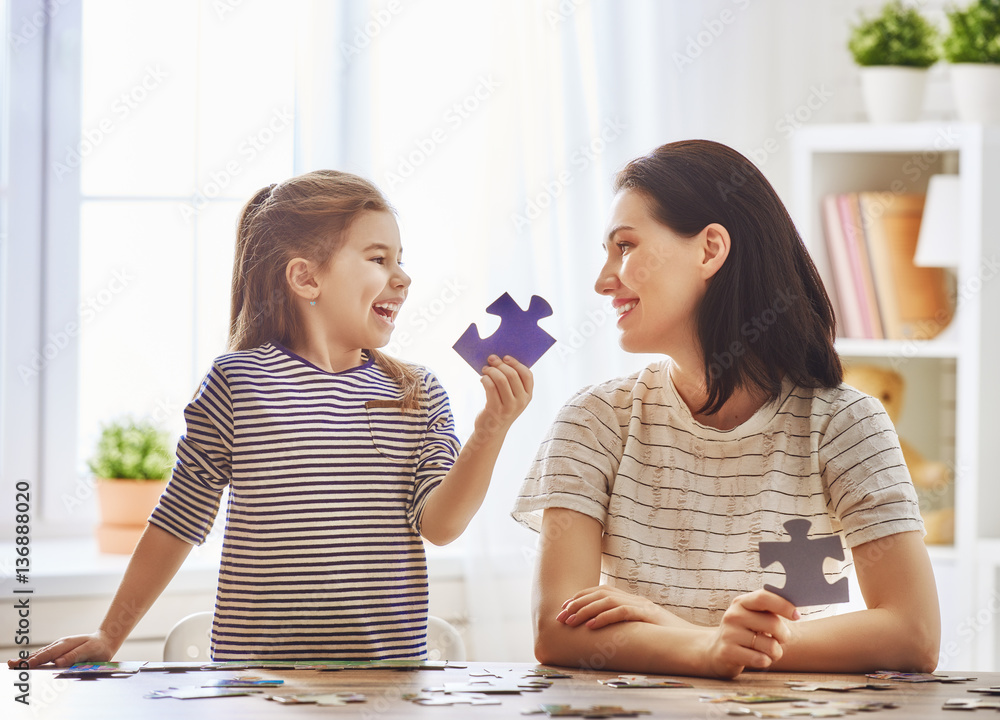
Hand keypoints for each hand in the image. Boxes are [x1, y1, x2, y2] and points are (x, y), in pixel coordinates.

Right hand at [7, 632, 115, 668]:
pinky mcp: (59, 651)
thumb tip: (58, 662)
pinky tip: (27, 663)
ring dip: (27, 659)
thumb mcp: (89, 650)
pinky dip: (35, 659)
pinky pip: (45, 655)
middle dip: (26, 660)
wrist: (104, 641)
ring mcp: (59, 647)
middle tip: (11, 665)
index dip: (37, 660)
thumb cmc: (98, 647)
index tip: (26, 665)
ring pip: (41, 654)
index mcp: (66, 644)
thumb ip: (74, 655)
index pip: (49, 654)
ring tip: (13, 664)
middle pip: (41, 653)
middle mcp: (60, 645)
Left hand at [474, 355, 532, 437]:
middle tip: (491, 359)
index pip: (527, 375)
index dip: (516, 363)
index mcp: (528, 396)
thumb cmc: (501, 408)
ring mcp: (509, 407)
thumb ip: (511, 382)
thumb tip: (501, 359)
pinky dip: (485, 379)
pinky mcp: (496, 410)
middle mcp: (521, 402)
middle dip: (500, 364)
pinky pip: (490, 387)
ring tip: (485, 369)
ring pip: (501, 379)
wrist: (491, 431)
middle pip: (512, 375)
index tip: (505, 357)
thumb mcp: (511, 397)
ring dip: (491, 370)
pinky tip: (482, 378)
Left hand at [556, 585, 673, 629]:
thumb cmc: (666, 640)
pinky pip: (622, 613)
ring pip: (607, 601)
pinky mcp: (649, 616)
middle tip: (560, 616)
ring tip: (570, 621)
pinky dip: (604, 618)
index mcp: (633, 601)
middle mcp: (636, 600)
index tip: (564, 607)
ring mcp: (643, 606)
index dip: (581, 597)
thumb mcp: (642, 631)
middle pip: (600, 594)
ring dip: (585, 611)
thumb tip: (601, 632)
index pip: (602, 591)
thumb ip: (626, 627)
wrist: (694, 643)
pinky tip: (591, 627)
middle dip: (577, 604)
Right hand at [702, 589, 798, 678]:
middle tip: (780, 640)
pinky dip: (765, 662)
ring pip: (770, 646)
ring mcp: (729, 634)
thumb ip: (769, 611)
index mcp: (741, 603)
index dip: (783, 605)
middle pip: (773, 624)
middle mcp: (733, 615)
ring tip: (767, 652)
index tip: (797, 615)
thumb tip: (795, 610)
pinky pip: (760, 660)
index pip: (764, 598)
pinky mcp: (727, 652)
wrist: (715, 652)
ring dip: (776, 653)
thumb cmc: (745, 633)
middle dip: (784, 636)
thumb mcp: (753, 617)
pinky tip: (757, 659)